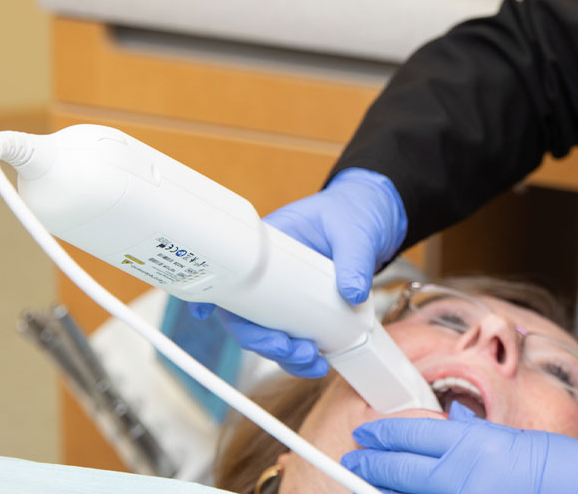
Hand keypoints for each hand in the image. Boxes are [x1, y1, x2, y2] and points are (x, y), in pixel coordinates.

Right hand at [189, 168, 407, 376]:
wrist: (374, 222)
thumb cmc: (353, 215)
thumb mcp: (354, 232)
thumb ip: (355, 259)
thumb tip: (352, 292)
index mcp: (269, 245)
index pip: (230, 271)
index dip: (211, 294)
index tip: (203, 311)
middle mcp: (270, 274)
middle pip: (244, 314)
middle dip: (259, 339)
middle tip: (286, 348)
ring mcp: (286, 295)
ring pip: (267, 333)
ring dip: (282, 355)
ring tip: (311, 360)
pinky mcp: (305, 312)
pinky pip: (293, 339)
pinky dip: (300, 357)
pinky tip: (318, 362)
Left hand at [343, 403, 577, 493]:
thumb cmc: (563, 470)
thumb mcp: (513, 440)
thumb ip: (475, 435)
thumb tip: (450, 426)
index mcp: (472, 445)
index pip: (411, 433)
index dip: (382, 432)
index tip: (366, 432)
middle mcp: (460, 478)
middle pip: (399, 468)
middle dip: (371, 463)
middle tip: (355, 458)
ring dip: (385, 488)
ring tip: (369, 482)